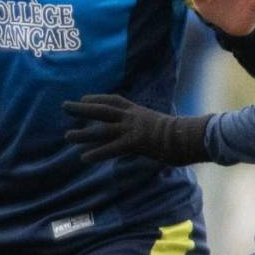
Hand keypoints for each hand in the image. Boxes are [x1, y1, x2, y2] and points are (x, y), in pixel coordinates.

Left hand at [63, 93, 213, 164]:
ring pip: (102, 130)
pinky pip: (111, 148)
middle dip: (82, 108)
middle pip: (101, 110)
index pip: (114, 100)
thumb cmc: (181, 132)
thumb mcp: (161, 123)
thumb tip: (149, 131)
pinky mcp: (134, 143)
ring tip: (67, 136)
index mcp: (138, 110)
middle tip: (64, 106)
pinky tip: (84, 157)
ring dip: (83, 133)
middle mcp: (132, 118)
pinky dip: (97, 153)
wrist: (189, 135)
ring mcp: (132, 130)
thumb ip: (149, 125)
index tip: (84, 97)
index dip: (97, 98)